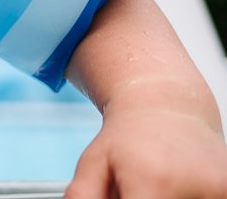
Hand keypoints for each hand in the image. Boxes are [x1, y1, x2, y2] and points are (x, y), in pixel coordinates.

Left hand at [66, 102, 226, 197]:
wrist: (168, 105)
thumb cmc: (126, 137)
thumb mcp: (92, 164)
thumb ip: (83, 198)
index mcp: (155, 182)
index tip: (120, 196)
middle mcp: (198, 189)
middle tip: (135, 189)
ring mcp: (223, 193)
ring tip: (154, 187)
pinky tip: (176, 186)